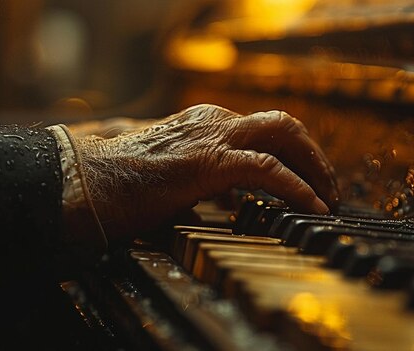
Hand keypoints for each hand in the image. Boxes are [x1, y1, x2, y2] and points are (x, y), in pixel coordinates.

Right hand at [76, 104, 338, 240]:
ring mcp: (211, 137)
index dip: (295, 154)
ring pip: (284, 135)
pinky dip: (297, 187)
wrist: (84, 184)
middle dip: (314, 155)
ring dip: (314, 167)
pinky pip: (268, 169)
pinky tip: (313, 206)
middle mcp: (213, 121)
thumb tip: (235, 200)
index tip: (310, 182)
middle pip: (284, 124)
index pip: (265, 128)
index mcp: (206, 124)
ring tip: (328, 198)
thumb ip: (208, 180)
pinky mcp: (208, 162)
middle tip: (329, 188)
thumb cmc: (123, 186)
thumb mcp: (176, 177)